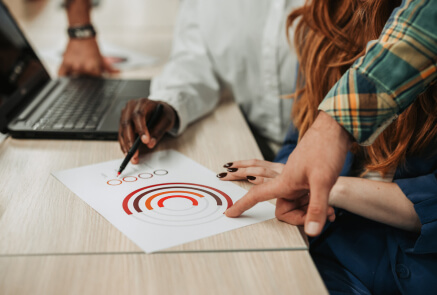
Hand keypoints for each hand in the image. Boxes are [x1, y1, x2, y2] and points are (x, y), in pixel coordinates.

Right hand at [58, 38, 118, 75]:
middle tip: (85, 67)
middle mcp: (83, 68)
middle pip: (84, 78)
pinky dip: (63, 77)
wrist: (82, 36)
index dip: (95, 76)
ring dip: (76, 74)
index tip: (94, 72)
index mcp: (93, 67)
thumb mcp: (102, 58)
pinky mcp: (64, 62)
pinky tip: (65, 77)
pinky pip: (61, 74)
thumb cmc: (92, 48)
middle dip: (86, 75)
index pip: (95, 78)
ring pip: (74, 77)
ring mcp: (73, 66)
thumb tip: (118, 74)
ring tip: (78, 65)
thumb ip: (110, 69)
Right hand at [118, 98, 176, 163]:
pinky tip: (127, 153)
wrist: (160, 109)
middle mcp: (131, 107)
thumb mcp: (166, 120)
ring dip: (126, 145)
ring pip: (122, 131)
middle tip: (135, 154)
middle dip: (130, 141)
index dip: (141, 129)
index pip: (139, 115)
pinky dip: (124, 145)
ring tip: (131, 157)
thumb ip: (159, 131)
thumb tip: (150, 143)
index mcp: (143, 103)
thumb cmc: (163, 113)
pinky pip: (121, 134)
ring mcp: (125, 114)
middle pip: (127, 124)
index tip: (145, 141)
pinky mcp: (123, 122)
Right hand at [226, 112, 351, 235]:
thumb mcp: (323, 182)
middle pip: (284, 207)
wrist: (335, 128)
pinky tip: (331, 206)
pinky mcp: (308, 175)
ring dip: (313, 211)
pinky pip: (305, 196)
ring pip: (297, 203)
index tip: (230, 212)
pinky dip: (317, 204)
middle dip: (303, 217)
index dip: (242, 205)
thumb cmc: (325, 149)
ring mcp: (298, 178)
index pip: (257, 195)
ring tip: (332, 212)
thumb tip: (311, 232)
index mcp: (284, 181)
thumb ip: (316, 208)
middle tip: (327, 214)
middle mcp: (288, 180)